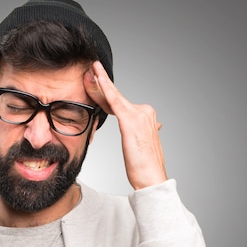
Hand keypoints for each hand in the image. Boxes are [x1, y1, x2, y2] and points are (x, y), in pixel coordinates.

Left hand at [84, 61, 167, 189]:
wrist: (151, 178)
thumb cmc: (145, 166)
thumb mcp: (143, 144)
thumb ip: (144, 131)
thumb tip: (155, 125)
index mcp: (146, 116)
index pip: (121, 102)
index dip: (107, 92)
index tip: (96, 82)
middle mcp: (145, 111)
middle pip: (116, 97)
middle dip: (102, 83)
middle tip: (91, 68)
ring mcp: (139, 115)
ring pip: (114, 96)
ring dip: (101, 81)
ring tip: (91, 70)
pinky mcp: (130, 120)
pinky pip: (114, 101)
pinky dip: (105, 88)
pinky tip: (98, 78)